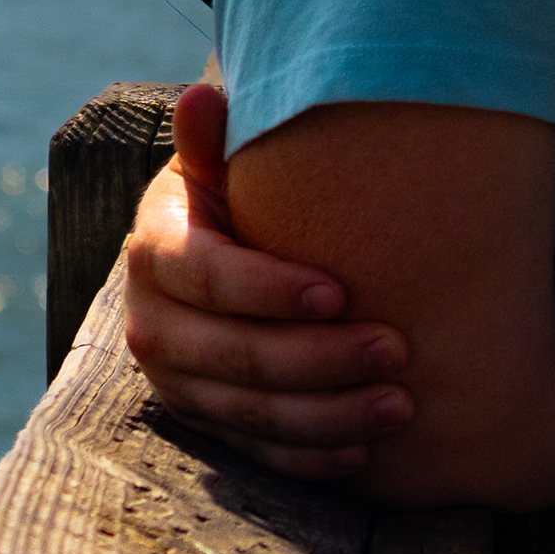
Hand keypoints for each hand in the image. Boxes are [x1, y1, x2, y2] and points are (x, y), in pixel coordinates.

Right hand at [118, 83, 417, 479]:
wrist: (210, 254)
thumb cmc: (232, 198)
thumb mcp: (217, 166)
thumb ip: (211, 140)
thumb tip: (203, 95)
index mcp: (153, 253)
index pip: (209, 278)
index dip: (272, 290)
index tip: (341, 291)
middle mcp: (151, 325)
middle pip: (236, 355)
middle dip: (322, 358)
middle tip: (397, 349)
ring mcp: (177, 383)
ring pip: (252, 413)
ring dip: (331, 415)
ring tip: (403, 403)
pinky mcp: (206, 421)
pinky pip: (258, 454)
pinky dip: (311, 458)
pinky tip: (365, 452)